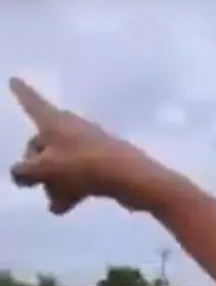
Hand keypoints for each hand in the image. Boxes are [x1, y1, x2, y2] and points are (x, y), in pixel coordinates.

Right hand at [8, 77, 162, 213]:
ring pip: (59, 163)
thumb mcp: (44, 169)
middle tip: (37, 184)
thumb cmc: (84, 166)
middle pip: (42, 144)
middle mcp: (71, 128)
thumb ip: (24, 171)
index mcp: (55, 122)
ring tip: (56, 202)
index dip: (22, 92)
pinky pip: (77, 175)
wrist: (132, 178)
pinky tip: (64, 207)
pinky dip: (69, 189)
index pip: (32, 103)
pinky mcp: (101, 162)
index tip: (13, 78)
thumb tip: (20, 173)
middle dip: (36, 166)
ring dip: (53, 184)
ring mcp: (88, 145)